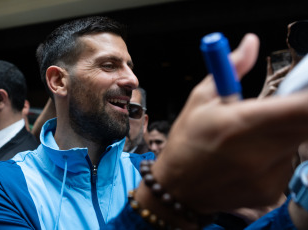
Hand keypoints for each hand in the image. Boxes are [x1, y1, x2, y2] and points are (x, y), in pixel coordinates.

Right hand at [146, 33, 307, 214]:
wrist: (179, 189)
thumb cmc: (186, 142)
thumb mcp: (201, 99)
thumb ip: (232, 68)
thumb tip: (250, 43)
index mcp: (242, 122)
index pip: (303, 108)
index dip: (307, 98)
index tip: (301, 92)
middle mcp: (261, 152)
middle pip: (306, 124)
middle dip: (296, 112)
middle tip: (271, 112)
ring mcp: (269, 175)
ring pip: (297, 142)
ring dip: (284, 133)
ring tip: (252, 139)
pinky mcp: (272, 191)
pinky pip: (287, 163)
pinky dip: (276, 155)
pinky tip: (250, 159)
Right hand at [258, 56, 289, 98]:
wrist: (263, 97)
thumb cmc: (268, 89)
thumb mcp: (271, 82)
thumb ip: (275, 77)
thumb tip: (279, 71)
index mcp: (269, 77)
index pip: (269, 69)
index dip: (269, 63)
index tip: (268, 57)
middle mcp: (269, 80)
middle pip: (277, 74)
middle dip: (283, 70)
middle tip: (289, 67)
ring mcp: (269, 85)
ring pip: (277, 81)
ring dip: (282, 79)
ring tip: (287, 78)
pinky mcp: (270, 90)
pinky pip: (275, 88)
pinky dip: (277, 88)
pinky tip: (279, 88)